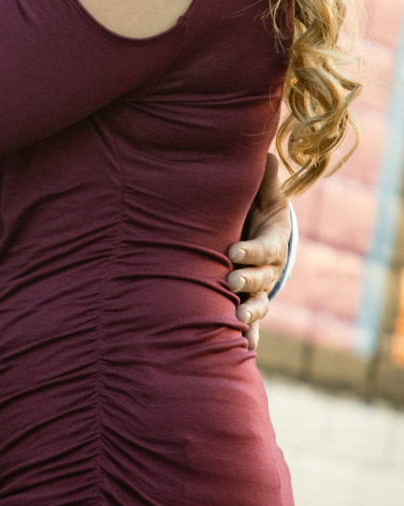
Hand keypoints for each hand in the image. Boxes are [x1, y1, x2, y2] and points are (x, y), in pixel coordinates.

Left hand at [227, 153, 290, 350]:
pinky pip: (253, 324)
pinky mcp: (250, 302)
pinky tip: (242, 348)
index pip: (264, 249)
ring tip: (237, 318)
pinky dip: (248, 337)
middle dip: (247, 281)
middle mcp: (270, 270)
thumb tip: (268, 157)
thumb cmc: (257, 212)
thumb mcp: (264, 197)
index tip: (233, 252)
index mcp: (273, 243)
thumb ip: (265, 183)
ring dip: (249, 312)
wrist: (261, 237)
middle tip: (231, 280)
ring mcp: (260, 289)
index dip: (251, 252)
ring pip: (258, 303)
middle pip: (261, 279)